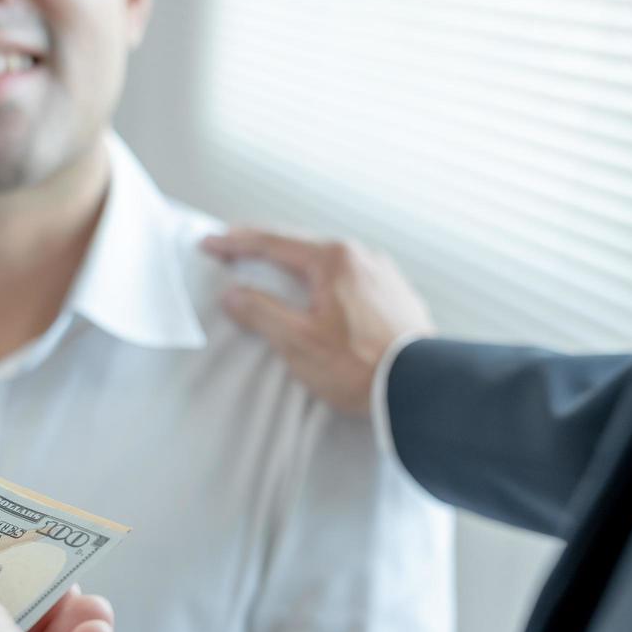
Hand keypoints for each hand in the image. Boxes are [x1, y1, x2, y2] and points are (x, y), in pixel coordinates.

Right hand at [202, 229, 434, 415]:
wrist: (420, 389)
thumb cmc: (360, 367)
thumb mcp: (298, 341)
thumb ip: (260, 312)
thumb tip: (233, 295)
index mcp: (333, 259)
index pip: (272, 242)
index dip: (236, 244)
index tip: (210, 244)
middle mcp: (361, 257)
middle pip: (301, 247)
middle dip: (264, 250)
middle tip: (234, 252)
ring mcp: (383, 274)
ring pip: (327, 263)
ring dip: (296, 266)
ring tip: (273, 272)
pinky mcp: (396, 296)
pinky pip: (350, 280)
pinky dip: (324, 282)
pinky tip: (319, 296)